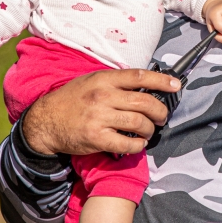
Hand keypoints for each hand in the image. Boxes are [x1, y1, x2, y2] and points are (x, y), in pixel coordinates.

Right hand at [23, 68, 176, 155]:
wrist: (45, 122)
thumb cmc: (72, 100)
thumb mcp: (90, 81)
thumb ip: (115, 82)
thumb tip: (144, 85)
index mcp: (103, 79)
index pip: (139, 77)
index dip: (162, 81)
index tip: (176, 85)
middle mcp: (103, 96)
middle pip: (145, 102)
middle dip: (160, 111)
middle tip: (161, 117)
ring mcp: (100, 117)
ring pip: (139, 123)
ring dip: (150, 130)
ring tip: (148, 131)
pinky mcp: (96, 138)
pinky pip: (127, 143)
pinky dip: (137, 145)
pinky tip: (137, 143)